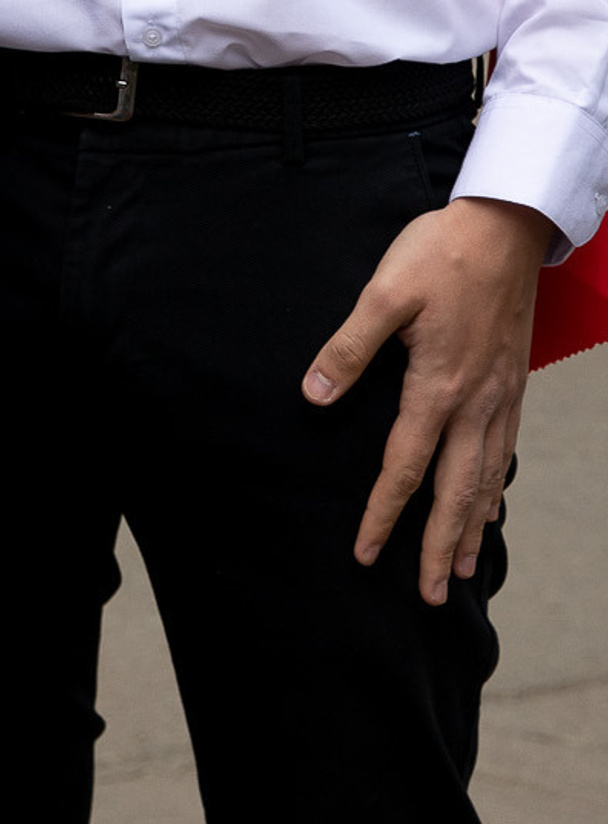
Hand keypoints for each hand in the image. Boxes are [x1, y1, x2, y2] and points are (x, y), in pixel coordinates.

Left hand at [304, 194, 550, 602]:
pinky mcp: (512, 384)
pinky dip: (495, 487)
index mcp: (438, 388)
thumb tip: (314, 396)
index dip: (383, 515)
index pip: (404, 468)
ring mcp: (500, 398)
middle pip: (454, 492)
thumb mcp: (383, 294)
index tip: (366, 554)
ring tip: (461, 568)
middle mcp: (475, 404)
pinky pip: (504, 452)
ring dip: (471, 526)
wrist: (504, 230)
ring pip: (485, 478)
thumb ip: (347, 348)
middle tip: (427, 595)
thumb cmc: (438, 255)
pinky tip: (489, 503)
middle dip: (438, 546)